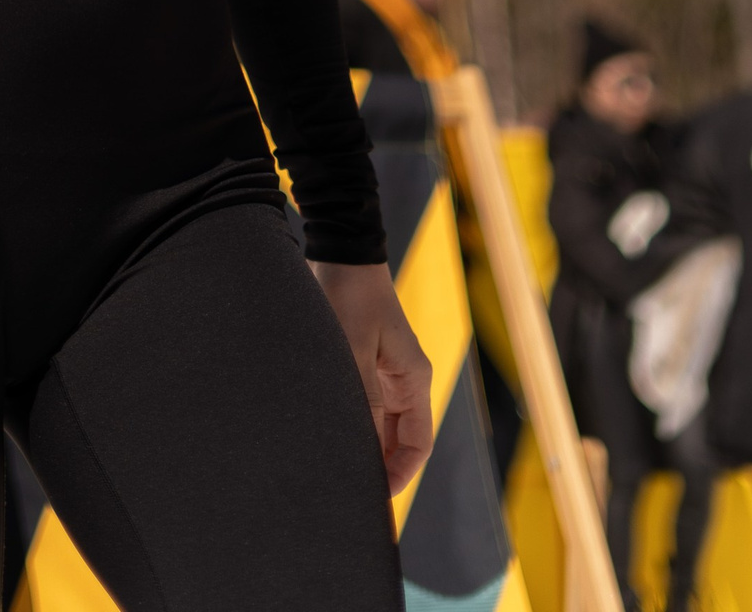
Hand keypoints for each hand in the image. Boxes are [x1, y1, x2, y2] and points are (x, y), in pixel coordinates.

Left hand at [308, 260, 431, 496]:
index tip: (376, 498)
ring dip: (365, 446)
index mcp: (414, 378)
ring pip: (381, 424)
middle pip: (400, 439)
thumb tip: (363, 451)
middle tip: (352, 491)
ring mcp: (386, 372)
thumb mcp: (354, 351)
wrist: (341, 252)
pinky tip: (333, 436)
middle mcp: (405, 379)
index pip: (418, 444)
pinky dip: (355, 424)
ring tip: (339, 470)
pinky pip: (367, 406)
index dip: (400, 474)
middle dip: (381, 467)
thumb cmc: (350, 297)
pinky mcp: (367, 363)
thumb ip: (362, 400)